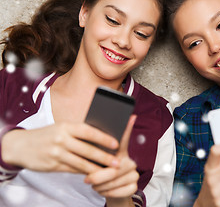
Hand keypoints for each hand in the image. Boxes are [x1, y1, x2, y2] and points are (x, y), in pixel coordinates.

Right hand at [2, 122, 120, 173]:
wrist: (20, 145)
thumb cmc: (47, 135)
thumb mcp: (61, 128)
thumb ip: (78, 133)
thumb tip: (101, 139)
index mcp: (66, 126)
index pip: (89, 131)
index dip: (104, 138)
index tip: (117, 144)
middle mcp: (61, 139)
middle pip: (87, 150)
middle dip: (104, 157)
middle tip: (117, 162)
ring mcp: (56, 153)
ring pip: (81, 163)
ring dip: (97, 168)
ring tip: (109, 171)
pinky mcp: (53, 165)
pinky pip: (73, 170)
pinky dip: (84, 172)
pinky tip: (94, 173)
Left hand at [85, 115, 138, 206]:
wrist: (110, 192)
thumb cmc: (101, 174)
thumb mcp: (97, 162)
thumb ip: (95, 151)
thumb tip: (89, 137)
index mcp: (121, 152)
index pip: (124, 138)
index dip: (127, 129)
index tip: (131, 117)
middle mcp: (130, 161)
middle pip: (116, 167)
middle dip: (99, 175)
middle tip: (87, 179)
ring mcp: (134, 174)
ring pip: (116, 181)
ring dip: (101, 186)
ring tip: (93, 185)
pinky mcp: (134, 187)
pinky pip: (120, 191)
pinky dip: (108, 193)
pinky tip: (102, 190)